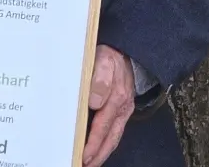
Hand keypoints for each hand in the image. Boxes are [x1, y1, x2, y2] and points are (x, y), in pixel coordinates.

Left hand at [82, 45, 133, 166]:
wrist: (126, 53)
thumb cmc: (110, 57)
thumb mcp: (103, 60)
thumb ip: (100, 79)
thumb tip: (94, 101)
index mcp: (116, 97)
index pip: (102, 125)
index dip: (93, 142)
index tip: (83, 154)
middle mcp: (122, 107)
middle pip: (110, 137)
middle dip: (97, 154)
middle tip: (84, 165)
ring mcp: (123, 110)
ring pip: (113, 137)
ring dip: (102, 152)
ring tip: (90, 163)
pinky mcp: (122, 111)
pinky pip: (115, 131)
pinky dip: (106, 144)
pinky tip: (98, 149)